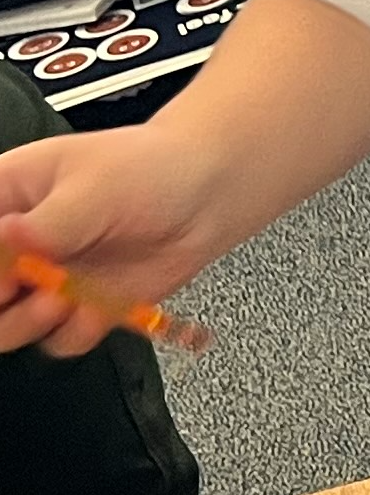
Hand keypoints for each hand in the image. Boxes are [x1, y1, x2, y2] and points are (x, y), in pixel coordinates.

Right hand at [0, 121, 227, 356]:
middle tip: (27, 289)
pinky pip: (58, 340)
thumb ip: (45, 226)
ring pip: (6, 329)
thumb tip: (4, 239)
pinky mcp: (76, 308)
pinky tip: (99, 303)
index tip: (7, 278)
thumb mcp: (94, 187)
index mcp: (3, 199)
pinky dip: (77, 330)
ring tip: (63, 297)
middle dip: (1, 304)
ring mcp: (42, 280)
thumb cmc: (152, 169)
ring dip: (31, 322)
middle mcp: (14, 246)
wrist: (209, 192)